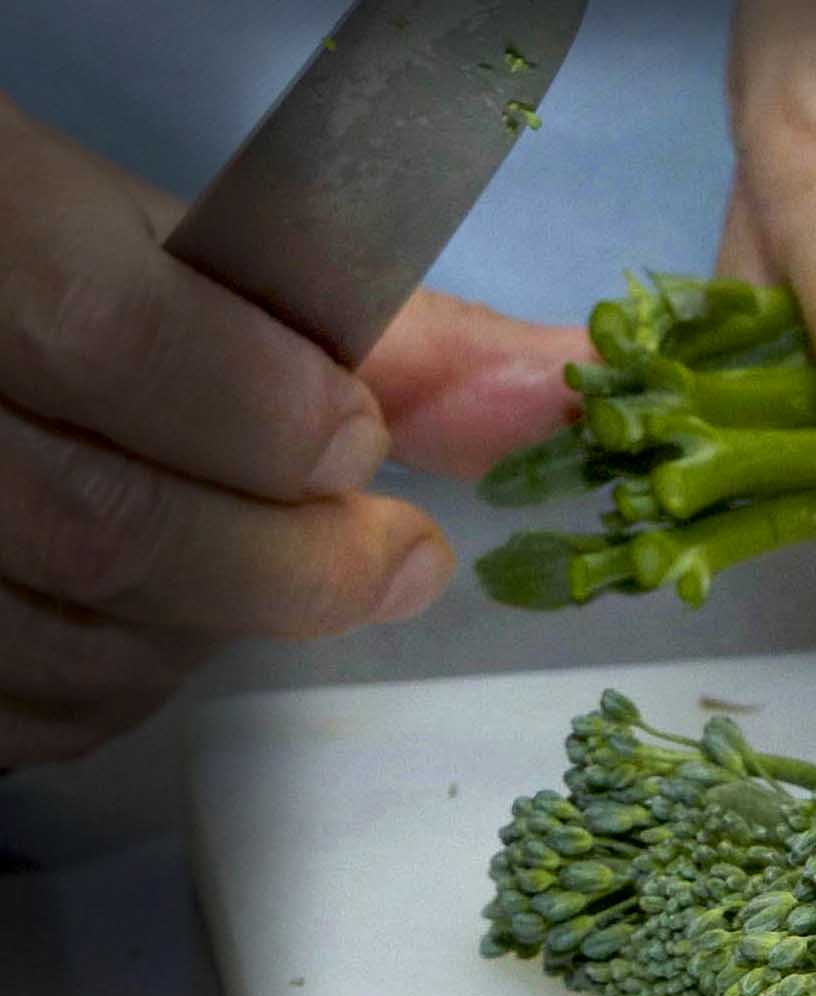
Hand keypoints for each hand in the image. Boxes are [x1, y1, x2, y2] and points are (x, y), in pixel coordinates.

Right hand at [0, 93, 584, 768]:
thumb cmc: (52, 268)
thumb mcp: (188, 257)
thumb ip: (376, 337)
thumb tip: (559, 394)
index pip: (109, 336)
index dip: (265, 411)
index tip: (355, 438)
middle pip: (109, 527)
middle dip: (290, 559)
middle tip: (384, 551)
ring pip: (79, 642)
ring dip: (210, 627)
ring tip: (241, 556)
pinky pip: (33, 714)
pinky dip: (123, 681)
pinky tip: (143, 611)